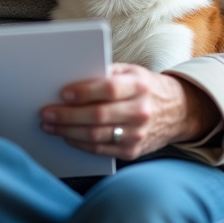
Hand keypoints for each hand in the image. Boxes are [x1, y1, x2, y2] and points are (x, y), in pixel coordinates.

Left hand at [38, 63, 220, 159]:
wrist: (177, 111)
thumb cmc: (145, 87)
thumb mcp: (131, 71)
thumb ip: (106, 73)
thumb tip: (71, 77)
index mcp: (140, 85)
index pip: (109, 88)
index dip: (85, 91)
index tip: (63, 93)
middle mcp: (141, 111)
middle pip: (98, 116)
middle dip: (67, 115)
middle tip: (46, 113)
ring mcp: (138, 134)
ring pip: (95, 136)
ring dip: (67, 132)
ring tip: (50, 125)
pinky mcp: (132, 151)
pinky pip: (100, 150)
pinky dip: (79, 144)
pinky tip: (66, 136)